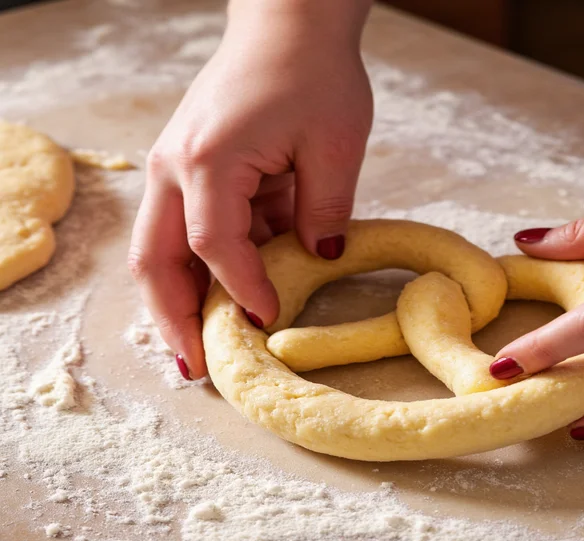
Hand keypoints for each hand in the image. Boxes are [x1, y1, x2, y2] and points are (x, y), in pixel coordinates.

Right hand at [128, 0, 372, 379]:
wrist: (288, 25)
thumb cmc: (312, 73)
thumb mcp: (333, 146)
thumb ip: (324, 212)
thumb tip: (319, 261)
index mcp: (208, 160)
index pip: (214, 246)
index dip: (242, 291)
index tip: (269, 323)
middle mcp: (174, 167)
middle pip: (155, 260)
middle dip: (174, 319)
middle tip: (196, 368)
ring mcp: (174, 167)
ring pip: (160, 250)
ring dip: (180, 300)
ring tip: (201, 349)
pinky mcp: (189, 168)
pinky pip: (186, 230)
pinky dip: (202, 268)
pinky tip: (227, 296)